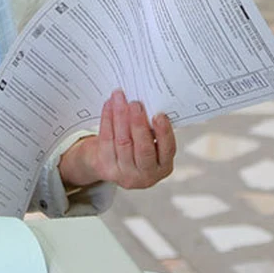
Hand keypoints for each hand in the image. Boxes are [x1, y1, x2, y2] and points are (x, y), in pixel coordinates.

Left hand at [58, 90, 175, 189]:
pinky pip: (106, 139)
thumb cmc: (136, 150)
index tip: (159, 115)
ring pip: (122, 141)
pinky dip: (107, 118)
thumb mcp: (152, 145)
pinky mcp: (106, 167)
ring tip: (119, 98)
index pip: (167, 150)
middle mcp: (146, 174)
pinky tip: (109, 105)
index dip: (164, 133)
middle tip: (135, 104)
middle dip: (138, 124)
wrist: (109, 165)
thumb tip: (149, 104)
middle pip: (142, 148)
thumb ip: (153, 130)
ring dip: (120, 116)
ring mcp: (125, 173)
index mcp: (163, 166)